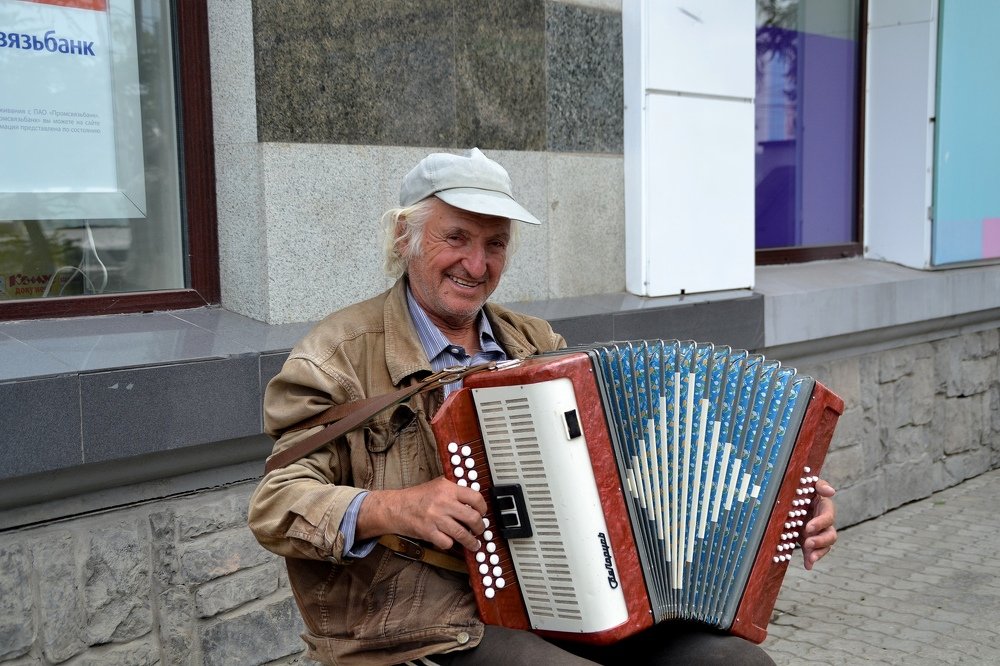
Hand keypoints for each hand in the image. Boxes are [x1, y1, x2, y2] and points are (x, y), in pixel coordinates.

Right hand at [357, 476, 487, 551]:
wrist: (395, 507)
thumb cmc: (416, 497)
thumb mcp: (437, 486)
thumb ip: (455, 491)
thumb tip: (474, 502)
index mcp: (447, 488)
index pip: (475, 497)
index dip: (483, 508)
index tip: (483, 513)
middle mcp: (443, 502)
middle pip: (473, 518)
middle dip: (480, 528)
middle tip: (480, 531)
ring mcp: (435, 518)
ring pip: (462, 533)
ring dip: (471, 541)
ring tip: (473, 544)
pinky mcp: (428, 532)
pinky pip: (447, 543)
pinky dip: (450, 544)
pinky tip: (450, 542)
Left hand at [801, 478, 836, 569]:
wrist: (793, 498)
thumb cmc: (803, 488)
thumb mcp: (810, 483)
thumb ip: (819, 486)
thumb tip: (831, 491)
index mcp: (825, 507)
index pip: (827, 517)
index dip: (820, 523)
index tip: (808, 527)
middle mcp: (824, 522)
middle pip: (830, 535)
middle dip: (820, 541)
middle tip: (808, 543)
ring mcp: (819, 533)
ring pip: (825, 546)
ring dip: (818, 552)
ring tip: (810, 558)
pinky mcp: (810, 541)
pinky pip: (815, 552)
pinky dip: (811, 559)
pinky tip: (808, 566)